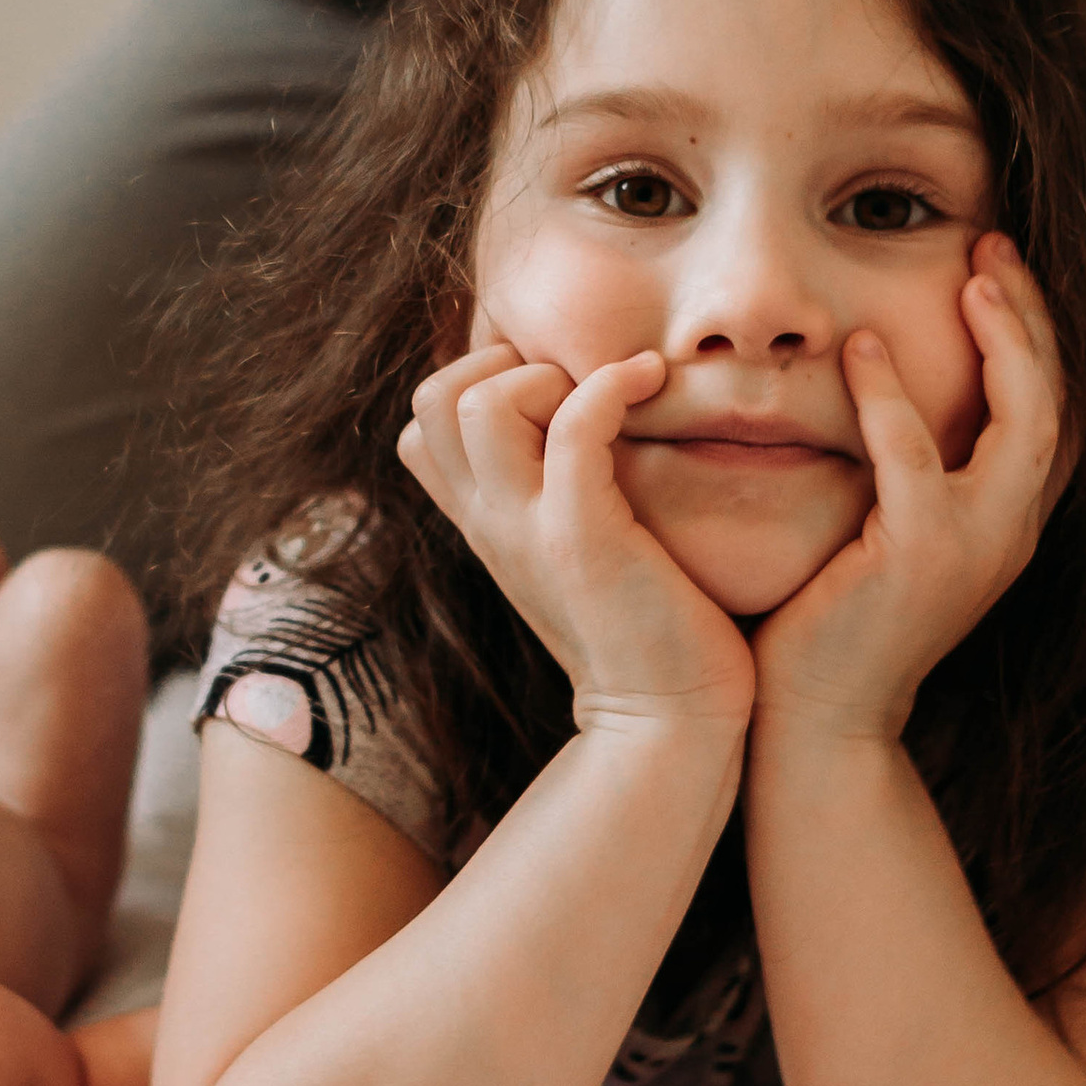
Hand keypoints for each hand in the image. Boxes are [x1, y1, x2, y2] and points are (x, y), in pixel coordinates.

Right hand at [400, 335, 753, 732]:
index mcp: (483, 523)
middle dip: (501, 364)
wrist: (665, 720)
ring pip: (478, 406)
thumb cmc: (642, 628)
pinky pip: (572, 429)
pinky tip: (650, 382)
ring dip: (545, 375)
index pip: (420, 427)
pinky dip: (610, 385)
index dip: (475, 383)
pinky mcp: (582, 539)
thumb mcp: (572, 554)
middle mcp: (489, 523)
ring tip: (609, 391)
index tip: (551, 391)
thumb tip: (575, 430)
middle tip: (574, 386)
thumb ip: (553, 499)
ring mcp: (526, 530)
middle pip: (431, 402)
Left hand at [751, 237, 1066, 743]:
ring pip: (1027, 418)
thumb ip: (902, 469)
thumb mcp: (884, 534)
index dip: (1041, 337)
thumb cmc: (832, 623)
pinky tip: (859, 348)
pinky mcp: (920, 557)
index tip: (1001, 270)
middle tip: (996, 247)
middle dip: (1036, 316)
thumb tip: (876, 380)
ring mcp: (978, 547)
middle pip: (1059, 401)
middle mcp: (1012, 534)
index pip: (1055, 413)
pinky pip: (915, 456)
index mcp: (1008, 526)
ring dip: (1005, 337)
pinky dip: (890, 396)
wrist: (817, 721)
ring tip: (974, 273)